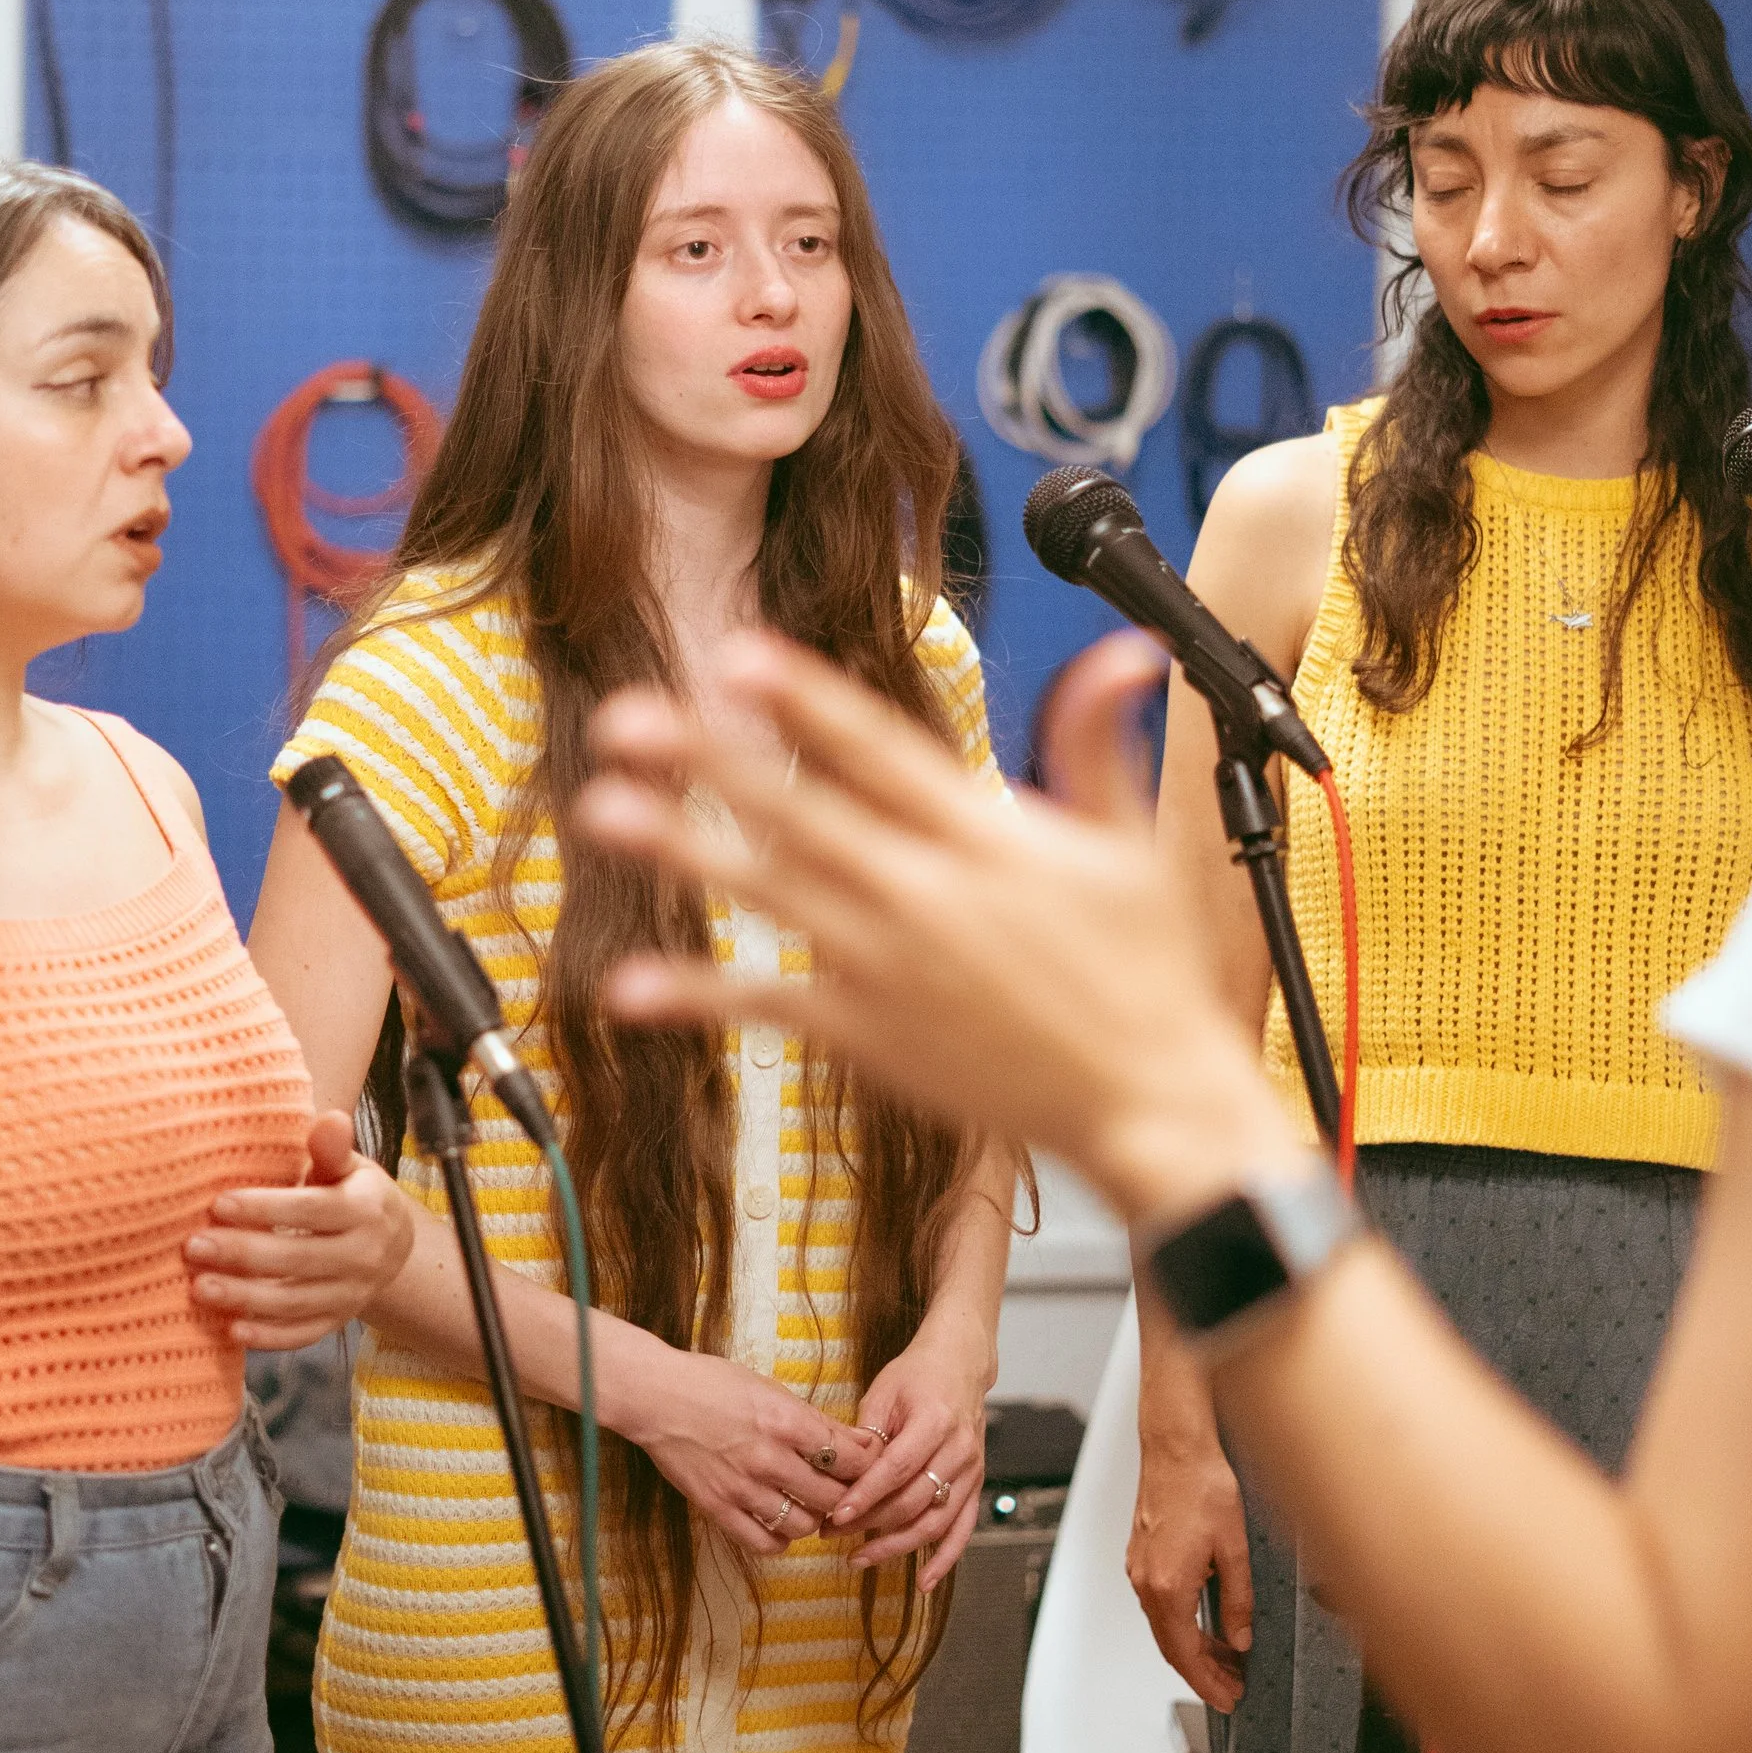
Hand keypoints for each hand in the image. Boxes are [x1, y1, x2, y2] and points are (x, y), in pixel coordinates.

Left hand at [187, 1112, 413, 1350]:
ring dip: (245, 1298)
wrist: (393, 1245)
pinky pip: (302, 1334)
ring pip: (295, 1301)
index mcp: (365, 1210)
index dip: (264, 1208)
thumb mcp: (349, 1167)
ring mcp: (352, 1294)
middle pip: (297, 1258)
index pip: (310, 1210)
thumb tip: (329, 1119)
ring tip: (199, 1289)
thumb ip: (331, 1148)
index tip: (218, 1203)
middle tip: (194, 1247)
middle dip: (242, 1254)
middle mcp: (364, 1256)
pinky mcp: (338, 1321)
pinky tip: (231, 1330)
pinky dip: (268, 1337)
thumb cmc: (353, 1194)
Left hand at [574, 630, 1294, 1228]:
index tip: (738, 655)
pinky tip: (630, 985)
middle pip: (799, 812)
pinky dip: (701, 996)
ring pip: (770, 894)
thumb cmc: (1146, 976)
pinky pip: (772, 1006)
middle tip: (627, 716)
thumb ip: (1100, 741)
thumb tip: (1124, 650)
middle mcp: (926, 894)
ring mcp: (890, 967)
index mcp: (986, 838)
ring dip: (683, 850)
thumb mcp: (1131, 845)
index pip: (880, 751)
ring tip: (603, 810)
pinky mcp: (872, 1035)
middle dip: (708, 760)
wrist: (1149, 1102)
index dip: (805, 701)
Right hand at [622, 1346, 878, 1561]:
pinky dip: (780, 1540)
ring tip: (810, 1507)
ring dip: (814, 1519)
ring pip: (803, 1526)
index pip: (849, 1458)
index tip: (867, 1468)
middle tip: (845, 1493)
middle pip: (833, 1497)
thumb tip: (860, 1441)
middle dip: (846, 1498)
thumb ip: (814, 1420)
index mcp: (786, 1421)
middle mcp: (769, 1459)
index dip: (867, 1467)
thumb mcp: (770, 1389)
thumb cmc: (711, 1383)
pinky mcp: (718, 1508)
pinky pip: (763, 1542)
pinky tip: (780, 1524)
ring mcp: (742, 1488)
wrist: (654, 1396)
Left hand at [826, 1330, 991, 1590]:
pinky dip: (945, 1559)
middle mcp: (959, 1449)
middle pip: (914, 1501)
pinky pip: (962, 1529)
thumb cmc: (918, 1374)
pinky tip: (924, 1581)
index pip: (897, 1469)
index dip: (867, 1497)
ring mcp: (972, 1470)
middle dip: (871, 1524)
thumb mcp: (883, 1392)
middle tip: (834, 1534)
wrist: (960, 1364)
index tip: (837, 1516)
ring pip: (935, 1522)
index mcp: (935, 1421)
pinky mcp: (976, 1484)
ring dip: (897, 1546)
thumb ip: (865, 1435)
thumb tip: (840, 1476)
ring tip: (860, 1558)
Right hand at [1130, 1412, 1252, 1709]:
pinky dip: (1182, 1625)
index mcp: (1168, 1586)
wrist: (1176, 1447)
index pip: (1186, 1654)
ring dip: (1193, 1649)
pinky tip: (1205, 1624)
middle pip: (1172, 1646)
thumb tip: (1240, 1637)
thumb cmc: (1202, 1485)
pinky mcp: (1142, 1556)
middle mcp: (1146, 1581)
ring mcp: (1140, 1569)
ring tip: (1226, 1661)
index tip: (1227, 1700)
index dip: (1208, 1683)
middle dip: (1202, 1673)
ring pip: (1165, 1627)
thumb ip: (1238, 1600)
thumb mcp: (1235, 1549)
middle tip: (1231, 1689)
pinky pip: (1160, 1605)